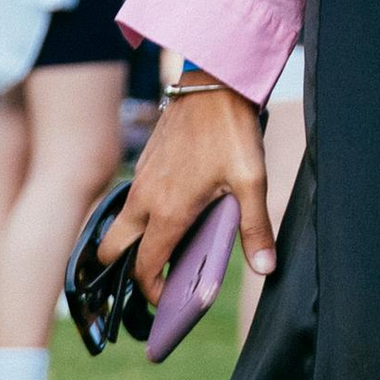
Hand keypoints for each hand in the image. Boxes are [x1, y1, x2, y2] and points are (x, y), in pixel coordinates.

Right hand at [102, 79, 273, 301]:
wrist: (213, 81)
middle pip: (112, 249)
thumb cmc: (231, 130)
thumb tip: (266, 268)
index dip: (152, 291)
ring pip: (121, 222)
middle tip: (157, 277)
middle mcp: (145, 198)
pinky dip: (142, 215)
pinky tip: (175, 209)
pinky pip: (133, 198)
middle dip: (123, 270)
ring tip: (170, 246)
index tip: (169, 299)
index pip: (144, 267)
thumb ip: (256, 228)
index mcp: (167, 211)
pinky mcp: (145, 161)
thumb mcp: (251, 180)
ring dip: (135, 240)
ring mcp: (141, 178)